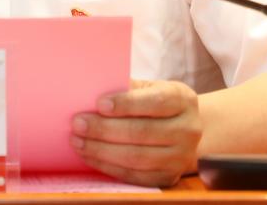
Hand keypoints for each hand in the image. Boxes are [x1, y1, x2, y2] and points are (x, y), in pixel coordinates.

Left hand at [69, 78, 202, 186]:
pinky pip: (134, 176)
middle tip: (78, 124)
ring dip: (102, 150)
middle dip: (105, 129)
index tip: (99, 103)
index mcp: (183, 100)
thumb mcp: (151, 88)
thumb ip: (128, 88)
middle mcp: (188, 129)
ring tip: (78, 141)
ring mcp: (181, 157)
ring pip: (137, 157)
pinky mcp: (169, 177)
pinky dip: (108, 166)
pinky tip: (90, 156)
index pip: (155, 102)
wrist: (184, 130)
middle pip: (143, 132)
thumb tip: (92, 89)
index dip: (127, 104)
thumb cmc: (157, 102)